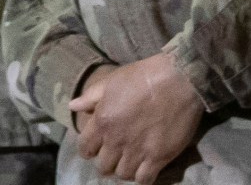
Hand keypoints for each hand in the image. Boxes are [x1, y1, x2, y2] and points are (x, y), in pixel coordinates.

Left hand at [69, 54, 200, 183]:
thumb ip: (90, 97)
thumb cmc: (142, 77)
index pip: (85, 148)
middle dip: (105, 162)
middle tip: (113, 157)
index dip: (87, 150)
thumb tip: (73, 106)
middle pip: (103, 165)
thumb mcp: (111, 81)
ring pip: (122, 174)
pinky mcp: (158, 158)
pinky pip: (144, 180)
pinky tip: (144, 170)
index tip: (94, 149)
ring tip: (128, 163)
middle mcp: (116, 140)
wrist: (177, 80)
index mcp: (102, 121)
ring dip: (123, 170)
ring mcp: (137, 151)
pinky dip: (141, 178)